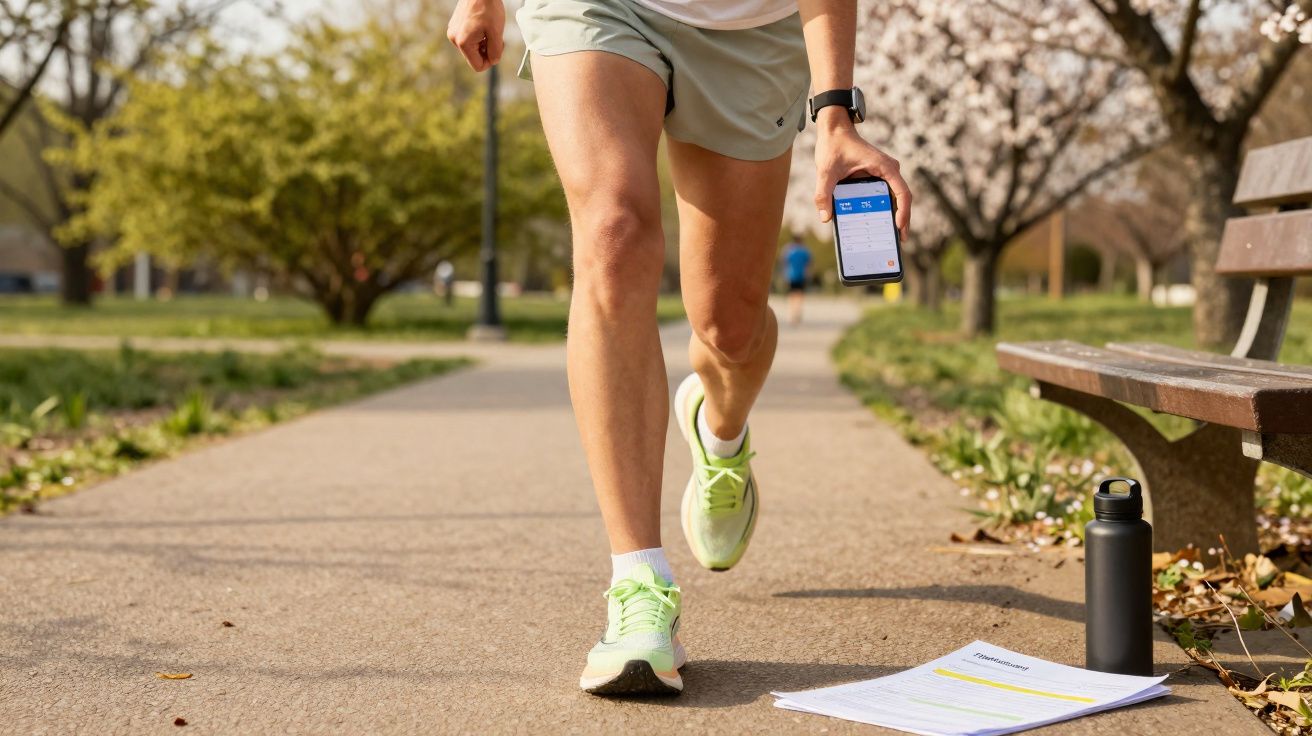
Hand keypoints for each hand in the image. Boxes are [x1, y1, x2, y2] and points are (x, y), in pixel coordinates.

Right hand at [447, 0, 505, 71]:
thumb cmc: (489, 8)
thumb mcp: (497, 33)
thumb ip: (495, 52)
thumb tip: (493, 61)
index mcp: (463, 42)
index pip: (478, 66)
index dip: (491, 61)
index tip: (498, 49)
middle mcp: (454, 39)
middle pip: (474, 58)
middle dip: (487, 51)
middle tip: (496, 38)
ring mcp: (453, 32)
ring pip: (472, 49)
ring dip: (483, 44)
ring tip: (489, 31)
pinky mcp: (455, 26)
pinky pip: (468, 40)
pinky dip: (478, 37)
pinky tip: (483, 26)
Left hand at [812, 111, 911, 235]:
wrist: (834, 131)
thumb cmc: (833, 146)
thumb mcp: (825, 171)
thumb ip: (823, 194)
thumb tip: (825, 218)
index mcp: (884, 167)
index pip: (902, 192)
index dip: (903, 211)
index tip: (898, 226)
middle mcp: (889, 170)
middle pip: (902, 199)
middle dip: (902, 220)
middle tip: (898, 242)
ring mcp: (885, 174)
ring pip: (895, 198)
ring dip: (894, 216)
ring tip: (891, 238)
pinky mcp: (878, 177)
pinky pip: (885, 195)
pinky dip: (884, 209)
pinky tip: (877, 224)